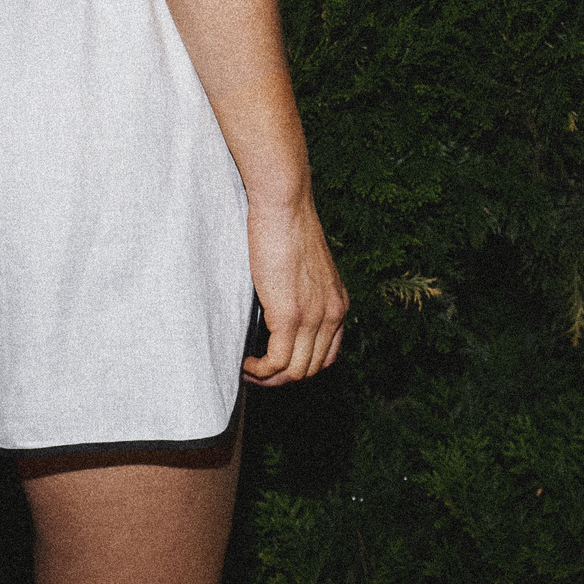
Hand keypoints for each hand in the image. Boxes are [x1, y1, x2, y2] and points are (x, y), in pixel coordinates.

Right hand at [242, 196, 347, 384]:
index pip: (327, 356)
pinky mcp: (289, 315)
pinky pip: (277, 362)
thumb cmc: (287, 227)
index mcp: (338, 304)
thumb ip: (302, 293)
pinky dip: (259, 370)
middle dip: (281, 378)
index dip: (300, 367)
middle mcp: (332, 314)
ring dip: (268, 378)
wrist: (284, 204)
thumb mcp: (305, 268)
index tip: (275, 364)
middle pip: (310, 368)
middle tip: (255, 371)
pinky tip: (245, 363)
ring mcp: (313, 317)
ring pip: (294, 371)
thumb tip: (280, 312)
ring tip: (248, 370)